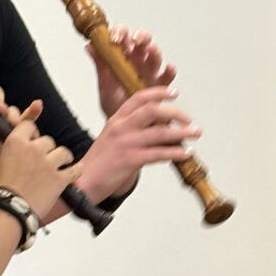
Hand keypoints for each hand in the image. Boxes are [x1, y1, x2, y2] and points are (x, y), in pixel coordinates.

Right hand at [0, 117, 76, 220]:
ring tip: (63, 163)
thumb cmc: (0, 191)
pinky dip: (77, 170)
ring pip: (63, 152)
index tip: (34, 139)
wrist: (8, 211)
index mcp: (16, 142)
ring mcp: (48, 163)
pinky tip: (78, 169)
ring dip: (63, 158)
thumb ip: (15, 153)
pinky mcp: (59, 179)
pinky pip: (74, 170)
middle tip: (44, 161)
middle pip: (48, 140)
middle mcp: (33, 148)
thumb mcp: (1, 162)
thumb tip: (25, 153)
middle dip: (47, 149)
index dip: (33, 133)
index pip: (29, 125)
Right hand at [73, 85, 198, 201]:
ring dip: (182, 132)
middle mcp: (121, 127)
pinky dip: (175, 152)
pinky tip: (185, 153)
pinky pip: (159, 153)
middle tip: (189, 119)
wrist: (81, 183)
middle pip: (153, 110)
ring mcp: (126, 143)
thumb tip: (157, 127)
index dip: (159, 93)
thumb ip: (130, 129)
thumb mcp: (111, 138)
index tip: (174, 93)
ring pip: (160, 132)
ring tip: (195, 134)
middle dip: (176, 112)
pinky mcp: (130, 160)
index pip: (139, 98)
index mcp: (116, 119)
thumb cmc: (98, 163)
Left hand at [88, 26, 177, 117]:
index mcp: (123, 58)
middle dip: (141, 36)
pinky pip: (167, 76)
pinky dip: (170, 71)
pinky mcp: (160, 86)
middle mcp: (138, 62)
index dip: (120, 33)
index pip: (123, 37)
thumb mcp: (105, 84)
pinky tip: (169, 68)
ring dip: (154, 51)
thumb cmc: (114, 105)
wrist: (122, 129)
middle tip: (135, 40)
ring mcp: (150, 73)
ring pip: (155, 56)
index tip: (115, 38)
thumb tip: (90, 46)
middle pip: (143, 41)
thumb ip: (100, 65)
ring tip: (151, 50)